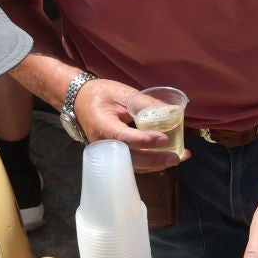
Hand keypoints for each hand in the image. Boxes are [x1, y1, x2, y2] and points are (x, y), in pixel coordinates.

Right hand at [72, 77, 188, 173]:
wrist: (81, 100)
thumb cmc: (101, 94)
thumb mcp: (123, 93)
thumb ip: (145, 103)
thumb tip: (172, 112)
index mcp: (102, 125)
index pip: (124, 137)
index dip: (144, 141)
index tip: (164, 139)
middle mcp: (103, 144)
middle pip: (130, 157)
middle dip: (155, 159)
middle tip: (177, 157)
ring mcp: (107, 152)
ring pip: (132, 164)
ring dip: (155, 164)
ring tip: (176, 158)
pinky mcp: (112, 155)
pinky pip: (131, 163)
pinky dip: (148, 164)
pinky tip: (163, 160)